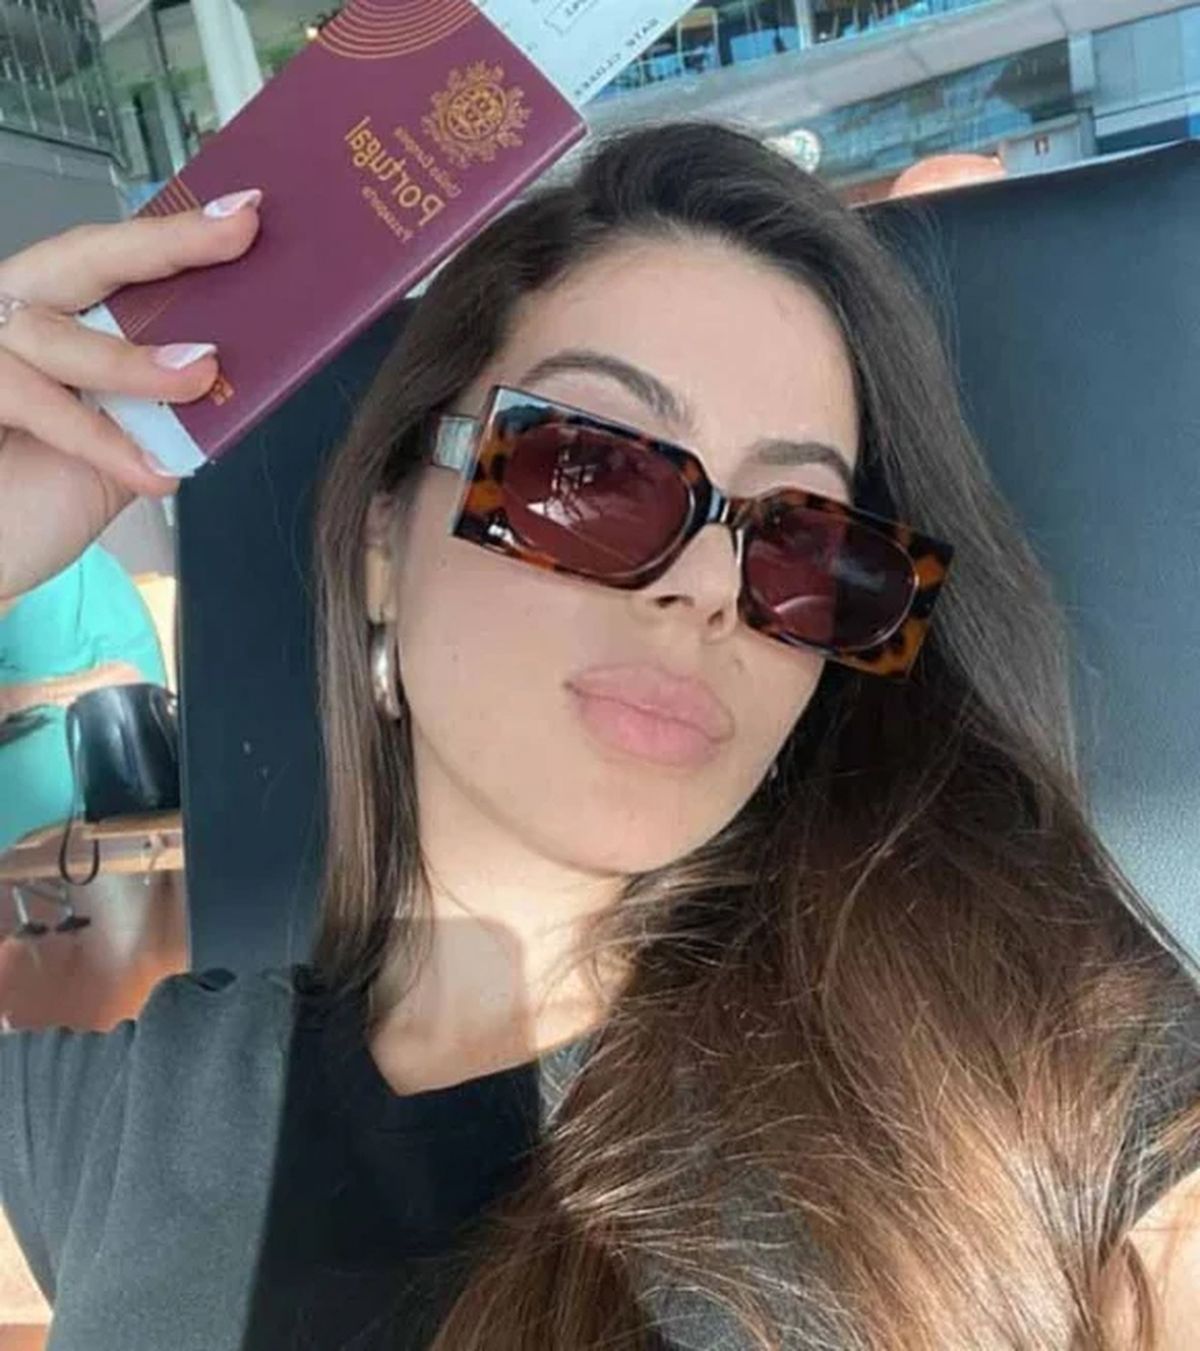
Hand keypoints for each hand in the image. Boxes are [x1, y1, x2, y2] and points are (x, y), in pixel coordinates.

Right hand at [0, 190, 263, 604]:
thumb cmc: (40, 498)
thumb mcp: (122, 445)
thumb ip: (163, 405)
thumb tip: (244, 371)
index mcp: (52, 316)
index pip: (113, 260)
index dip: (175, 234)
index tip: (246, 212)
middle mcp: (8, 318)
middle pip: (79, 259)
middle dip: (163, 245)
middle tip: (239, 232)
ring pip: (53, 336)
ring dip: (131, 358)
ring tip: (199, 375)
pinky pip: (33, 404)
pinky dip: (97, 441)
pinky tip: (152, 471)